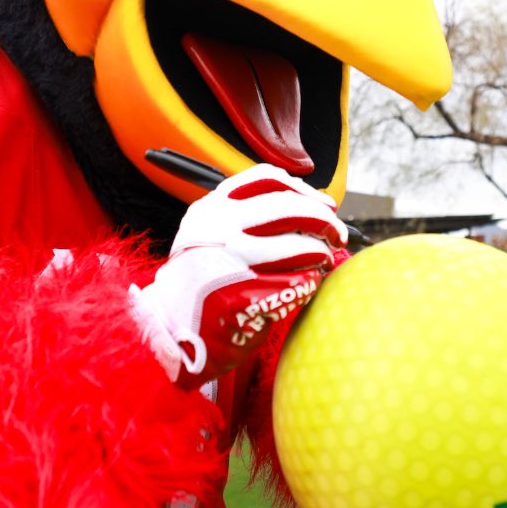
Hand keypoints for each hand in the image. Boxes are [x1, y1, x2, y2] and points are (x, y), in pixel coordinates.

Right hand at [131, 164, 346, 389]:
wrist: (168, 329)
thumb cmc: (201, 280)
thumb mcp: (212, 234)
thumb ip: (250, 215)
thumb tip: (315, 203)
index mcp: (211, 209)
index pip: (267, 179)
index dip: (304, 189)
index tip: (325, 204)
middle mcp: (219, 231)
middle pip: (290, 209)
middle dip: (324, 220)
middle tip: (338, 235)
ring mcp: (230, 264)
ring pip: (299, 247)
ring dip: (321, 254)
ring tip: (323, 261)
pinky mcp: (243, 299)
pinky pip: (296, 283)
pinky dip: (310, 282)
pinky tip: (307, 285)